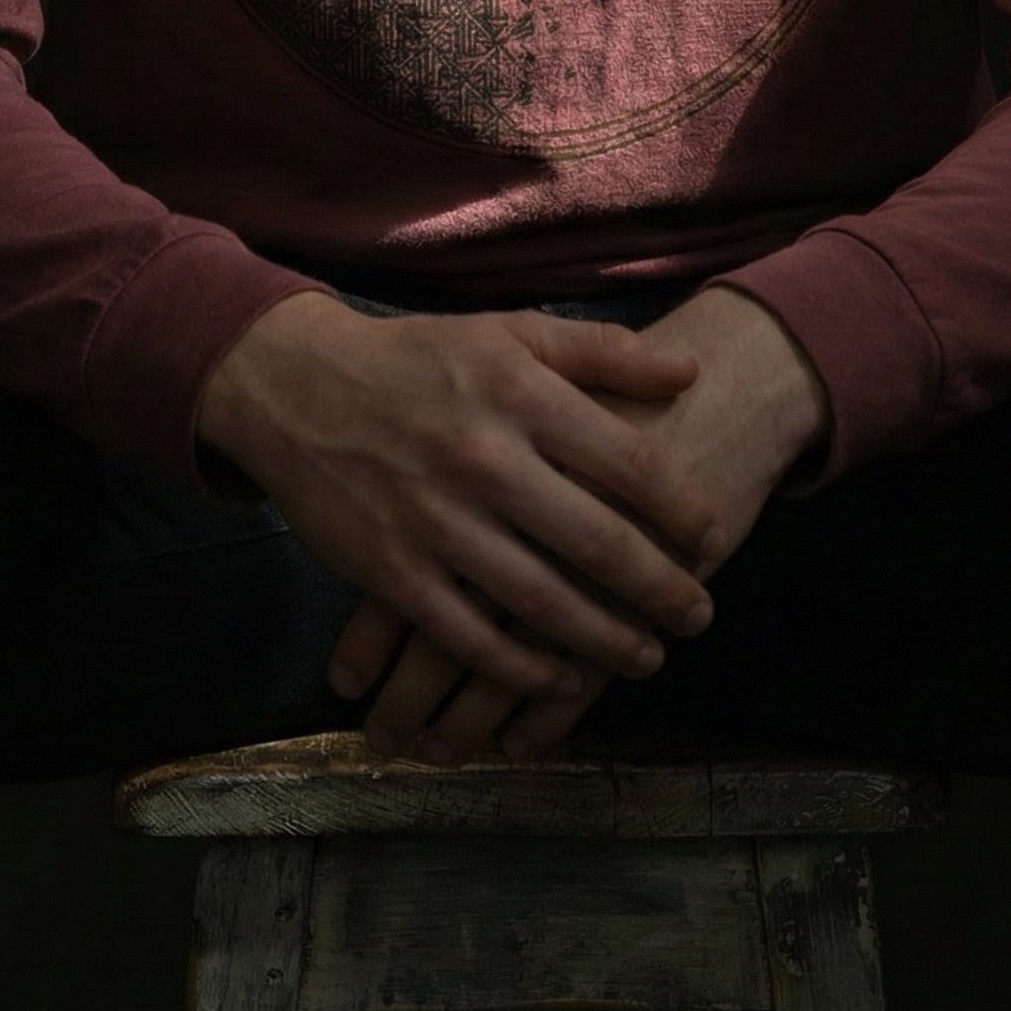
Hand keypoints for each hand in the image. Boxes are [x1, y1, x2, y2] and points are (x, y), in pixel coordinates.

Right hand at [333, 287, 828, 760]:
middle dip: (660, 588)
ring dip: (604, 641)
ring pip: (540, 601)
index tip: (714, 537)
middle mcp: (482, 459)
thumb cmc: (419, 359)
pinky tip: (562, 678)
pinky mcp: (392, 572)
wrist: (296, 388)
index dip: (682, 508)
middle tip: (700, 615)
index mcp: (519, 394)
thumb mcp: (509, 333)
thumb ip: (600, 352)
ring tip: (648, 656)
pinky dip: (521, 668)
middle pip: (595, 541)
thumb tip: (689, 371)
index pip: (627, 461)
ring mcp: (435, 522)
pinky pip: (469, 637)